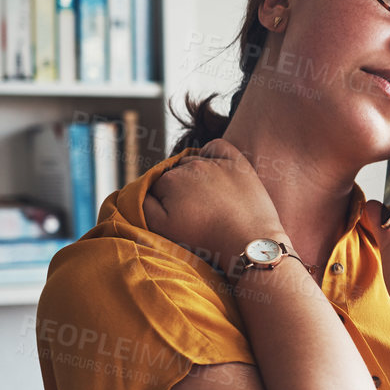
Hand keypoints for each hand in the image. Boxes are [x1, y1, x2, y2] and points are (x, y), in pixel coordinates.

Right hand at [143, 139, 285, 272]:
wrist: (248, 243)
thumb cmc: (205, 240)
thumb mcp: (163, 229)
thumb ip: (143, 205)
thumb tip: (140, 190)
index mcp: (170, 180)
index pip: (156, 186)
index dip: (164, 203)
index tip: (177, 218)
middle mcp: (191, 165)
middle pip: (175, 173)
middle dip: (179, 190)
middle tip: (194, 213)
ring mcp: (215, 162)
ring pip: (194, 161)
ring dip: (195, 175)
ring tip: (206, 200)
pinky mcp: (237, 162)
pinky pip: (217, 146)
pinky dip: (212, 153)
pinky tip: (214, 169)